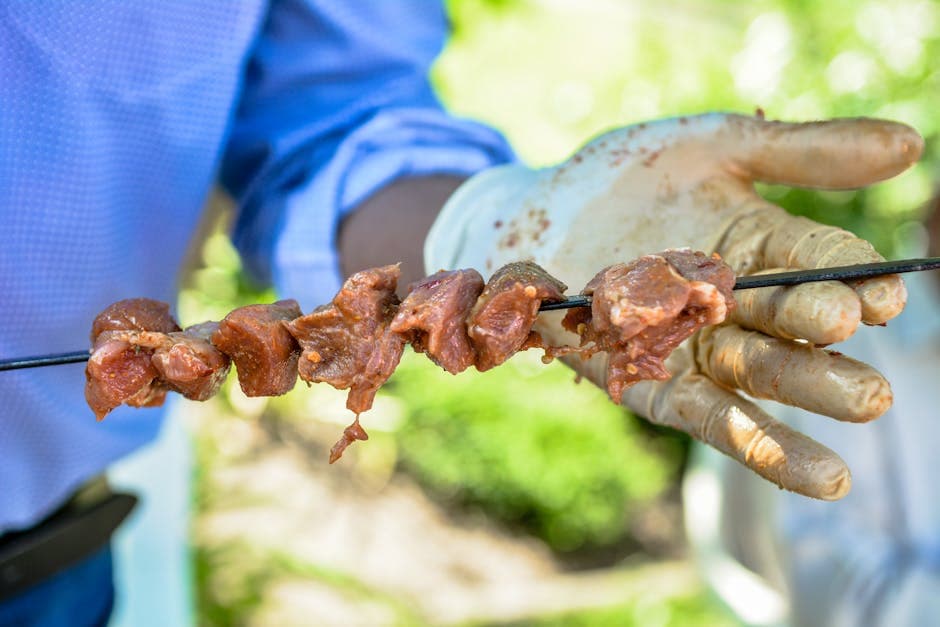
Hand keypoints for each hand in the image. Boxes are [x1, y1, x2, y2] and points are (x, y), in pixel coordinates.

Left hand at [425, 113, 922, 499]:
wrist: (533, 212)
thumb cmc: (622, 176)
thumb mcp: (713, 145)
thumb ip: (804, 152)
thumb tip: (912, 144)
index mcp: (761, 245)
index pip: (818, 263)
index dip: (852, 280)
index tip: (883, 296)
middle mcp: (736, 304)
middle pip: (793, 330)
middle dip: (827, 351)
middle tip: (873, 377)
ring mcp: (695, 345)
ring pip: (760, 378)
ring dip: (808, 400)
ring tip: (861, 413)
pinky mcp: (651, 380)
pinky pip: (706, 416)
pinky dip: (755, 442)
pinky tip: (815, 475)